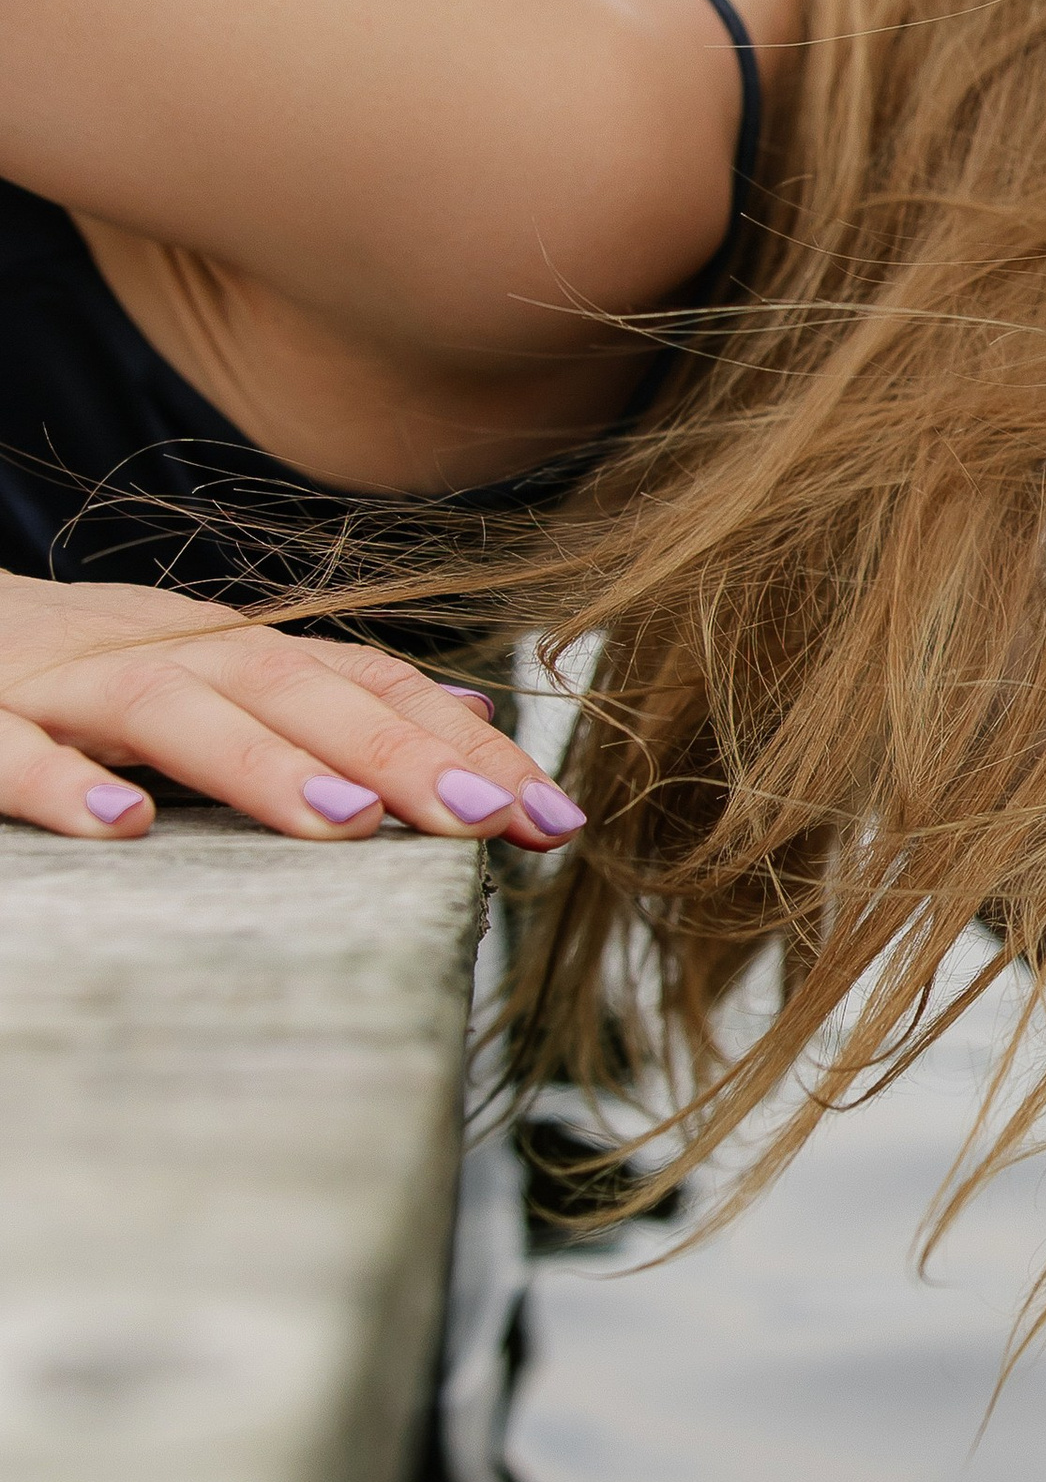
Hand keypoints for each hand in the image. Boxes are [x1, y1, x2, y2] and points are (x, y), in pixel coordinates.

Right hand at [0, 572, 583, 848]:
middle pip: (288, 688)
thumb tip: (468, 713)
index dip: (463, 744)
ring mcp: (61, 685)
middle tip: (491, 819)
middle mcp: (158, 653)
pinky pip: (8, 750)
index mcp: (224, 651)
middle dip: (399, 753)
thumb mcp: (208, 672)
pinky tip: (117, 830)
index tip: (556, 816)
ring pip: (168, 712)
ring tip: (348, 825)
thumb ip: (328, 694)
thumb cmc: (68, 671)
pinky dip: (62, 786)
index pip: (363, 685)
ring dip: (261, 765)